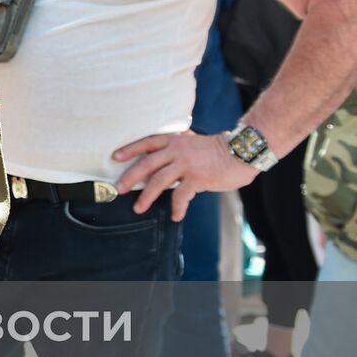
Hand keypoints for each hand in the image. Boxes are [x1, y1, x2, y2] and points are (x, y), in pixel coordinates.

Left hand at [114, 131, 257, 219]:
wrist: (241, 152)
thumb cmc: (218, 150)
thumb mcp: (193, 142)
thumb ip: (178, 146)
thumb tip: (164, 156)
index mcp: (174, 141)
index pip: (147, 143)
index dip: (130, 149)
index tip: (115, 157)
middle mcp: (177, 150)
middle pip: (147, 164)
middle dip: (130, 177)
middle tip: (118, 188)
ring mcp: (186, 164)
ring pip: (158, 181)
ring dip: (146, 196)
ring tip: (138, 208)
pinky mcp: (198, 178)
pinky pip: (181, 195)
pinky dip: (177, 207)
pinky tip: (175, 216)